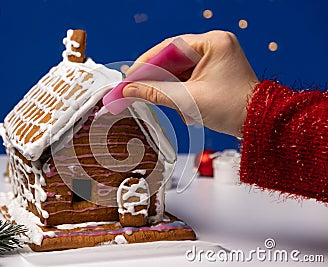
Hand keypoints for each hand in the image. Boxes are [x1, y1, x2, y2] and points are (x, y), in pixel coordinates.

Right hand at [123, 30, 258, 136]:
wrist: (258, 126)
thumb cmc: (234, 108)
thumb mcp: (189, 99)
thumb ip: (156, 92)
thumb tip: (130, 90)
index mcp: (214, 43)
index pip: (170, 47)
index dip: (147, 63)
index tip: (130, 76)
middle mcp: (215, 46)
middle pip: (173, 59)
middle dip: (158, 79)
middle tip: (137, 90)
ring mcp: (215, 59)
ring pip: (179, 71)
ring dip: (171, 90)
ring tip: (171, 106)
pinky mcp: (214, 72)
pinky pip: (188, 78)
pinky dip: (181, 93)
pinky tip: (184, 109)